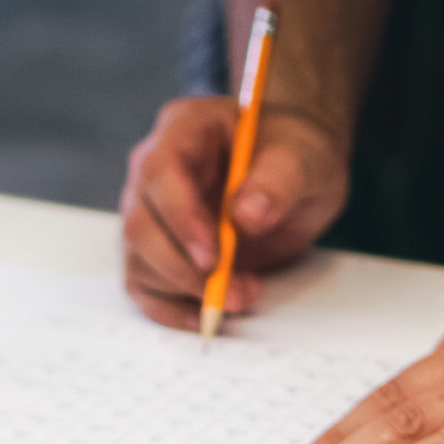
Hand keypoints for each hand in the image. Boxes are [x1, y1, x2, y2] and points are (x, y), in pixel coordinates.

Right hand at [120, 97, 347, 330]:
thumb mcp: (305, 158)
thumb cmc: (294, 156)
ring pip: (138, 259)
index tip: (213, 258)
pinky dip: (171, 307)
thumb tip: (248, 215)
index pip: (160, 172)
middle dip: (184, 268)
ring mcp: (147, 209)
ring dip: (185, 290)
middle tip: (234, 291)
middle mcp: (153, 168)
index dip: (181, 219)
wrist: (292, 176)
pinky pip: (144, 284)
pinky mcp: (153, 248)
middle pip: (140, 224)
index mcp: (185, 129)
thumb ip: (280, 180)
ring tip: (242, 295)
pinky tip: (205, 314)